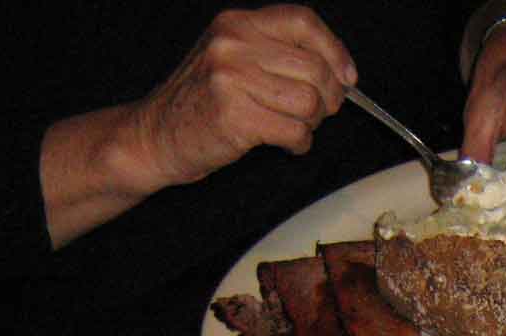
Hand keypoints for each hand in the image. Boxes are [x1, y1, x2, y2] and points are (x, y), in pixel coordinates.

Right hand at [129, 5, 357, 189]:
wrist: (157, 134)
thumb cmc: (203, 101)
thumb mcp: (233, 58)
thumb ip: (278, 54)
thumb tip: (340, 71)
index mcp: (238, 23)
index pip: (303, 21)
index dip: (334, 50)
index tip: (347, 76)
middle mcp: (234, 43)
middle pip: (315, 68)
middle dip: (327, 99)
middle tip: (314, 113)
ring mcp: (232, 78)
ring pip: (310, 102)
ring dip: (310, 124)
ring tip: (290, 127)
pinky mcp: (235, 116)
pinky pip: (295, 131)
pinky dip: (298, 144)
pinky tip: (282, 143)